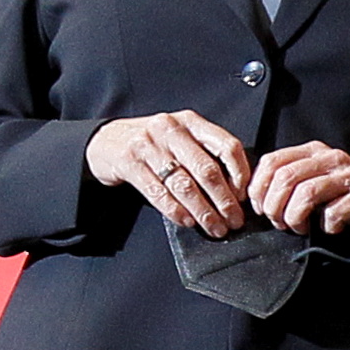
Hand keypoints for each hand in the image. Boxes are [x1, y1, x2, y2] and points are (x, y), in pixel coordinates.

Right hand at [90, 111, 251, 234]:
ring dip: (203, 211)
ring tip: (215, 227)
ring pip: (184, 185)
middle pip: (206, 170)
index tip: (244, 197)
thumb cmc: (153, 143)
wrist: (106, 141)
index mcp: (191, 122)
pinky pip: (158, 192)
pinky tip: (188, 222)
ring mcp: (149, 145)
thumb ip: (206, 153)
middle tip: (234, 221)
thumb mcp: (181, 137)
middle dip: (224, 201)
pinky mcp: (130, 163)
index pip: (227, 146)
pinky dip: (176, 211)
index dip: (240, 174)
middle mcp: (171, 130)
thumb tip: (236, 190)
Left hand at [252, 141, 349, 239]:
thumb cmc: (348, 199)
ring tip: (300, 228)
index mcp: (314, 152)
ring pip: (305, 193)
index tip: (260, 209)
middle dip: (274, 207)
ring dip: (295, 218)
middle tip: (280, 223)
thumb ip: (291, 182)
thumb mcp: (316, 182)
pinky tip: (330, 229)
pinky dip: (326, 227)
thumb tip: (257, 197)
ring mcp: (349, 175)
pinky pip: (333, 213)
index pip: (272, 161)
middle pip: (285, 178)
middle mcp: (331, 158)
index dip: (259, 188)